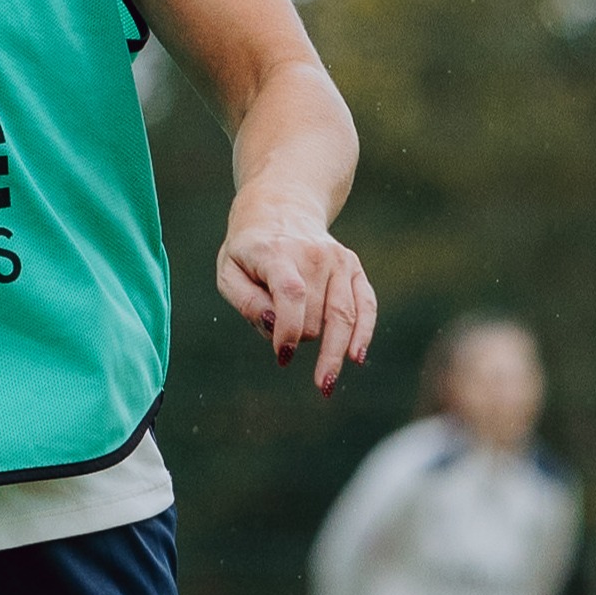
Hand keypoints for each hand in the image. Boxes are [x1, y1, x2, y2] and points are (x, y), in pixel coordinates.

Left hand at [215, 201, 378, 393]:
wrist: (281, 209)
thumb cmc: (249, 250)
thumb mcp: (228, 271)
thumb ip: (245, 300)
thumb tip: (272, 323)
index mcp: (277, 253)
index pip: (291, 293)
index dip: (290, 328)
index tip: (283, 357)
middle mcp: (314, 254)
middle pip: (316, 313)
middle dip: (300, 337)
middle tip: (282, 348)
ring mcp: (338, 260)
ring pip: (342, 316)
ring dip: (333, 351)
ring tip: (324, 385)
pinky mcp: (353, 267)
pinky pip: (366, 305)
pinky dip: (363, 333)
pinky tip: (356, 358)